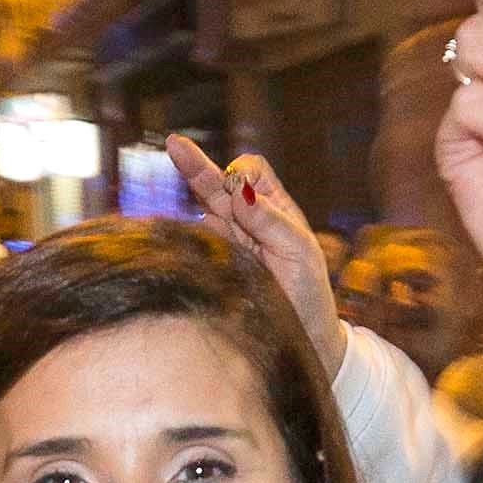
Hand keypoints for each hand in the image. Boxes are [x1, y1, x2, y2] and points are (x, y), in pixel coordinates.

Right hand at [168, 136, 339, 372]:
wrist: (301, 338)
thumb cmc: (308, 291)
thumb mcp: (299, 251)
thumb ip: (270, 220)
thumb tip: (239, 190)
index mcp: (272, 207)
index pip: (250, 170)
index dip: (240, 172)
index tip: (238, 190)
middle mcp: (246, 219)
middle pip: (217, 184)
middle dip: (196, 164)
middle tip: (174, 145)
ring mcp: (227, 241)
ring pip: (201, 209)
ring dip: (190, 194)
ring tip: (176, 176)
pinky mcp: (212, 264)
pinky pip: (193, 241)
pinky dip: (184, 230)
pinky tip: (174, 224)